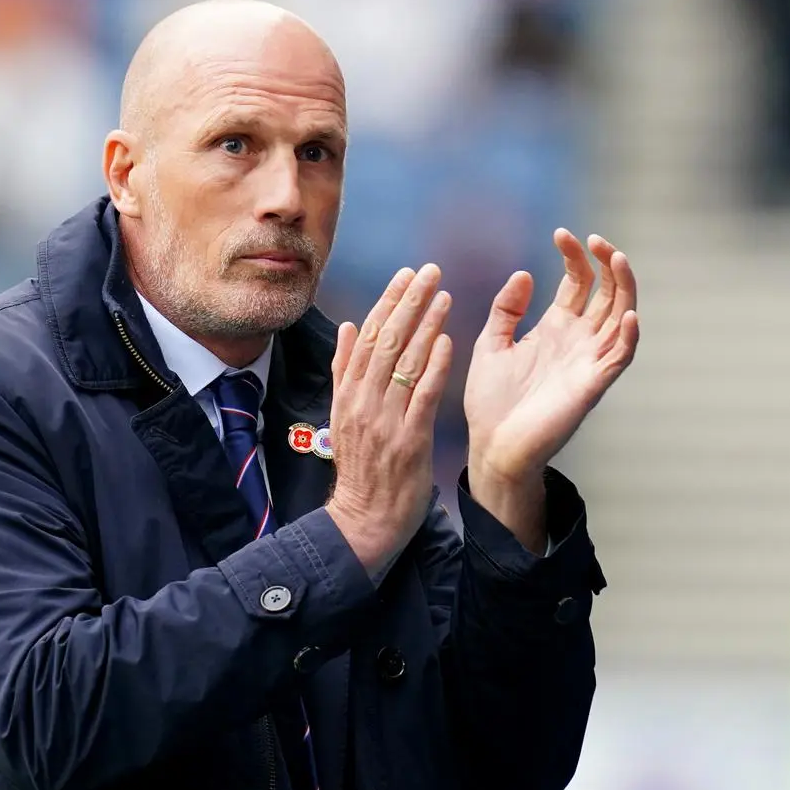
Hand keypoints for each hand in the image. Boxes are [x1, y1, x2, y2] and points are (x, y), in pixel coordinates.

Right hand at [326, 264, 452, 576]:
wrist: (364, 518)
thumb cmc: (360, 469)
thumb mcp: (342, 416)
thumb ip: (344, 372)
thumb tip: (345, 327)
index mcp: (347, 393)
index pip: (366, 336)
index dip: (388, 302)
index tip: (405, 274)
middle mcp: (363, 401)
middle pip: (386, 340)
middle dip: (409, 302)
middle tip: (429, 271)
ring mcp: (385, 419)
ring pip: (404, 362)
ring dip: (425, 324)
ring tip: (443, 294)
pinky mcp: (409, 439)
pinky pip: (422, 395)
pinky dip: (434, 366)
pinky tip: (447, 341)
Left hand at [465, 229, 638, 488]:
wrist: (492, 446)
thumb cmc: (491, 402)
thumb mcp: (492, 345)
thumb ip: (506, 310)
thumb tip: (525, 274)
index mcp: (555, 328)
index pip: (578, 282)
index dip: (576, 256)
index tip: (562, 232)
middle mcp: (578, 340)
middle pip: (607, 292)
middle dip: (606, 262)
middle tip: (594, 238)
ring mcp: (589, 360)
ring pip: (623, 316)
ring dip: (625, 287)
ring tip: (617, 258)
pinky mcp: (593, 384)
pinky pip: (621, 356)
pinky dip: (630, 335)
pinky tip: (628, 313)